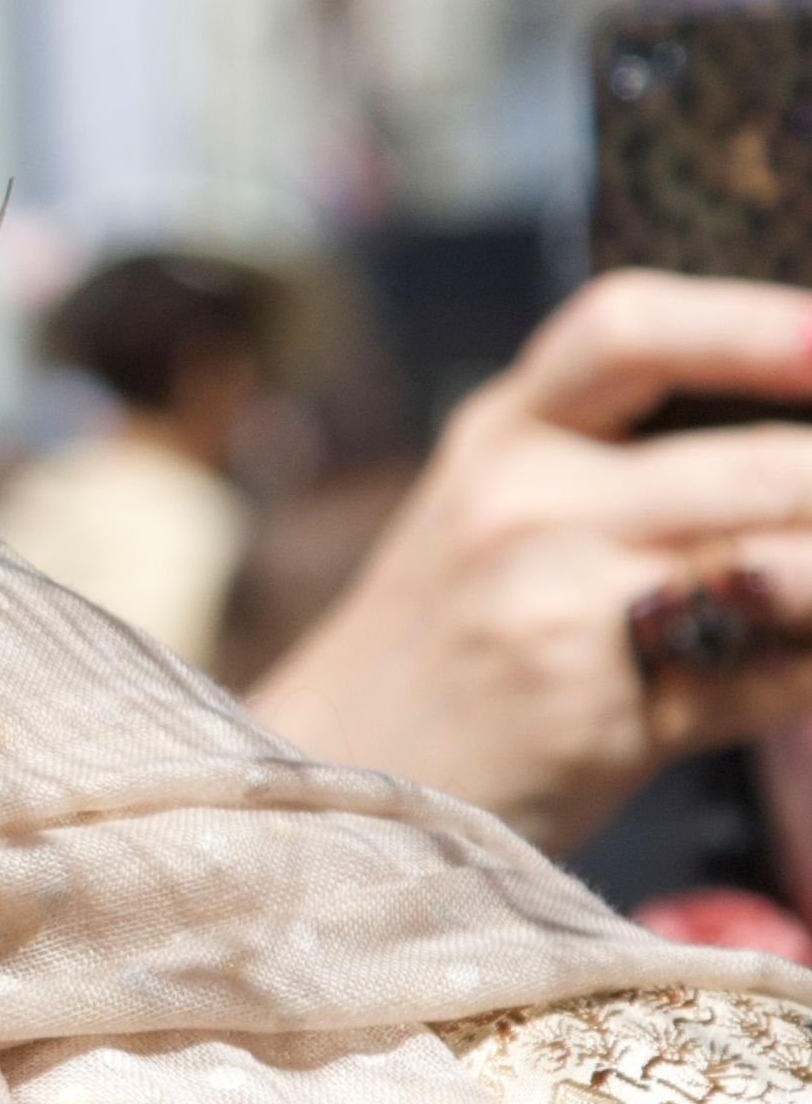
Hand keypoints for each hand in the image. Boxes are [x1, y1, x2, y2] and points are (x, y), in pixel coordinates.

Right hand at [243, 272, 811, 852]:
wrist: (338, 781)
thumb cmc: (451, 643)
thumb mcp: (497, 513)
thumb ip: (617, 461)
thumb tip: (792, 438)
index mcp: (502, 432)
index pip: (629, 326)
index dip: (754, 322)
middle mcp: (523, 503)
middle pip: (758, 461)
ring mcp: (558, 605)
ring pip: (782, 566)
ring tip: (810, 585)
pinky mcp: (600, 710)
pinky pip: (767, 678)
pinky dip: (804, 671)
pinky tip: (791, 667)